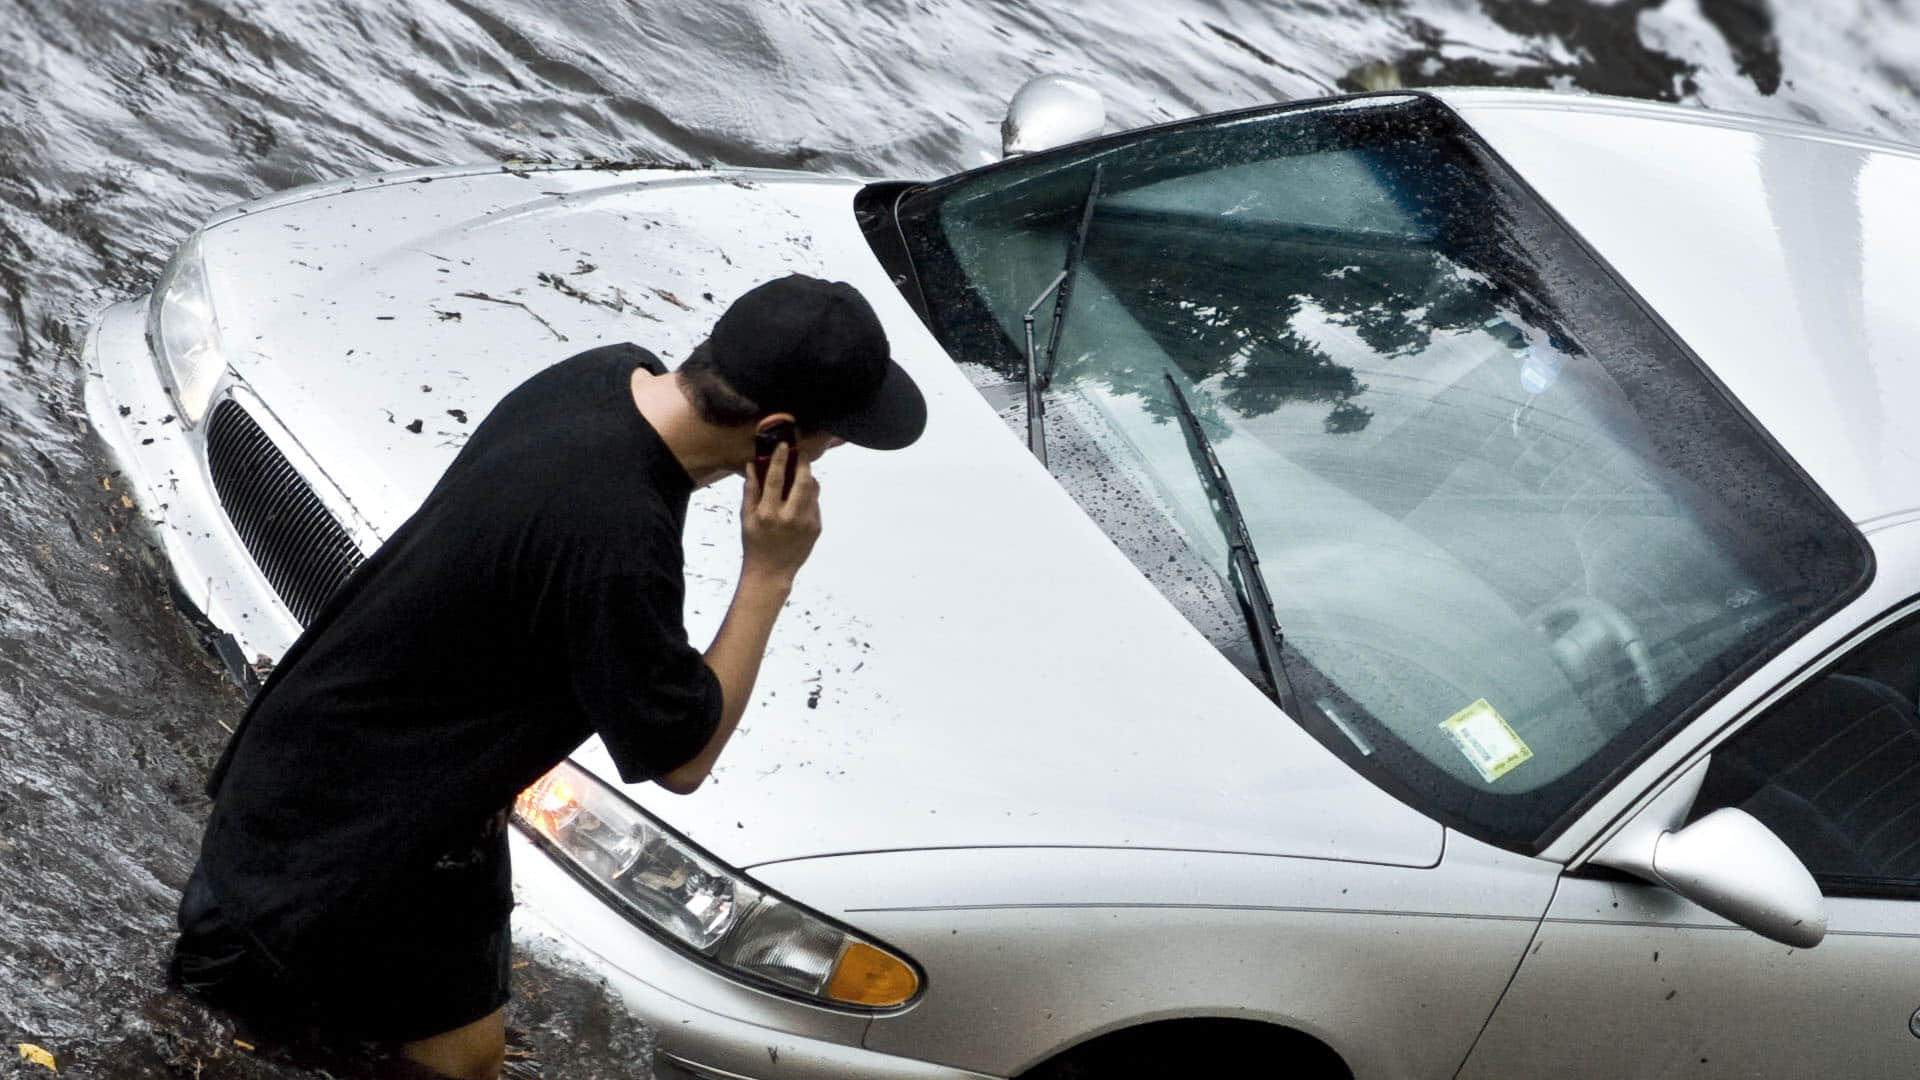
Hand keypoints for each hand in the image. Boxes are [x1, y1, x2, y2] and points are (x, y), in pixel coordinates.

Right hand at [740, 442, 820, 580]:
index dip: (781, 459)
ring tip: (801, 474)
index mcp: (769, 513)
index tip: (784, 445)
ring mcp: (806, 523)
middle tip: (801, 454)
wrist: (772, 571)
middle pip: (803, 481)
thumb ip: (750, 490)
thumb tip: (753, 465)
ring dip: (808, 478)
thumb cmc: (755, 543)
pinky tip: (800, 498)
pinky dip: (809, 496)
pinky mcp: (816, 528)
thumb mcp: (747, 517)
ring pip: (813, 491)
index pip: (776, 479)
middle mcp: (790, 517)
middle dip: (803, 463)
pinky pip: (815, 504)